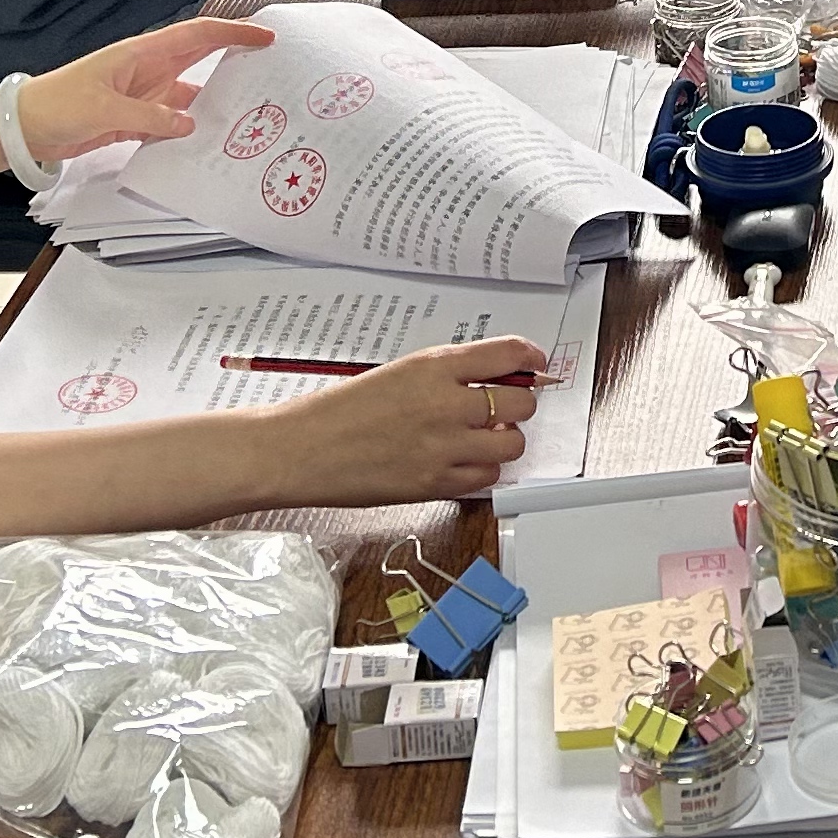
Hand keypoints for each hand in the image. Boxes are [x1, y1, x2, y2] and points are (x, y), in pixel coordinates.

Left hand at [18, 15, 271, 165]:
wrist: (24, 127)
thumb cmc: (57, 103)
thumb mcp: (104, 109)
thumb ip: (149, 117)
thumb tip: (188, 124)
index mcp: (142, 54)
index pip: (197, 35)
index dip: (233, 32)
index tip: (264, 36)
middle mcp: (148, 70)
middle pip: (200, 61)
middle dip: (234, 63)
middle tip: (269, 75)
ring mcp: (143, 95)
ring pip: (189, 97)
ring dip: (212, 107)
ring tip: (241, 121)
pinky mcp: (134, 119)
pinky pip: (170, 123)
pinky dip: (186, 132)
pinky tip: (202, 145)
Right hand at [259, 336, 551, 503]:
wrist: (302, 450)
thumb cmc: (340, 411)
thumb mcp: (398, 373)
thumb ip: (446, 375)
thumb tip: (493, 380)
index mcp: (433, 367)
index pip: (508, 354)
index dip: (530, 359)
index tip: (535, 364)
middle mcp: (446, 404)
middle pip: (521, 403)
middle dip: (519, 405)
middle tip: (505, 407)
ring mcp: (443, 446)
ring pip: (513, 443)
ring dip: (505, 440)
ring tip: (483, 437)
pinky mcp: (436, 483)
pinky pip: (488, 477)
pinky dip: (483, 469)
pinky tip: (463, 461)